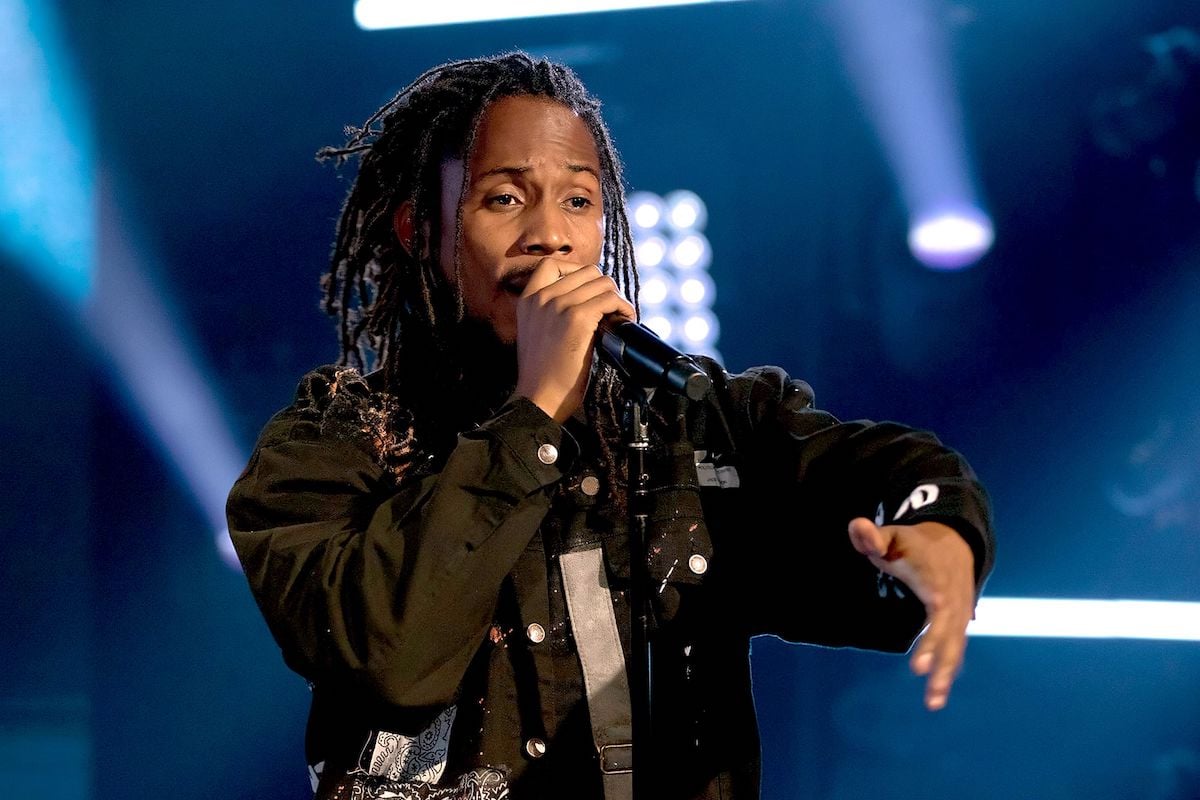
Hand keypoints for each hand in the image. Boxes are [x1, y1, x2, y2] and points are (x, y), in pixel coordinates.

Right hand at [515, 258, 634, 422]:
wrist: (539, 398)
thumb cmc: (542, 374)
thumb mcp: (536, 332)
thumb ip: (550, 311)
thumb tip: (587, 299)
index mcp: (527, 299)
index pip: (552, 264)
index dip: (577, 271)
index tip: (589, 290)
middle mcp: (541, 297)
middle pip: (585, 271)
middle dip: (603, 287)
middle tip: (609, 309)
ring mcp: (558, 305)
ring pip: (602, 282)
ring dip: (616, 298)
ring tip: (619, 316)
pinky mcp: (577, 318)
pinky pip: (609, 299)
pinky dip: (623, 308)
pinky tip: (624, 320)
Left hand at [847, 518, 975, 710]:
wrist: (955, 544)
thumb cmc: (915, 544)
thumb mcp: (894, 536)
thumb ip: (874, 537)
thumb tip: (856, 526)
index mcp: (937, 582)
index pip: (937, 608)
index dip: (932, 629)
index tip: (919, 656)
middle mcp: (953, 602)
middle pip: (950, 635)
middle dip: (939, 658)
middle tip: (925, 685)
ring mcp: (959, 615)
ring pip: (956, 648)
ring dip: (946, 675)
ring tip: (933, 703)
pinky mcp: (959, 625)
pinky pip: (955, 650)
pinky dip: (948, 670)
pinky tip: (937, 694)